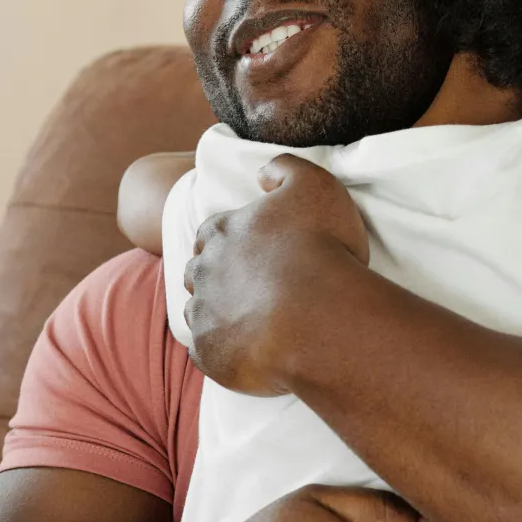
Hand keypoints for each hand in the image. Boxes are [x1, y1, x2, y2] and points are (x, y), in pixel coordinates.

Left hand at [184, 155, 368, 394]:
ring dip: (220, 315)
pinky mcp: (210, 353)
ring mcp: (205, 314)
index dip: (231, 241)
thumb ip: (286, 168)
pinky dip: (224, 352)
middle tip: (255, 288)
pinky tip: (251, 352)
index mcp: (223, 231)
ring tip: (255, 323)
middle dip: (219, 277)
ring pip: (200, 312)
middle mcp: (204, 270)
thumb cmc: (322, 248)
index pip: (212, 233)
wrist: (320, 315)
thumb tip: (262, 173)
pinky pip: (207, 353)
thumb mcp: (316, 185)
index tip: (252, 251)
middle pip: (199, 272)